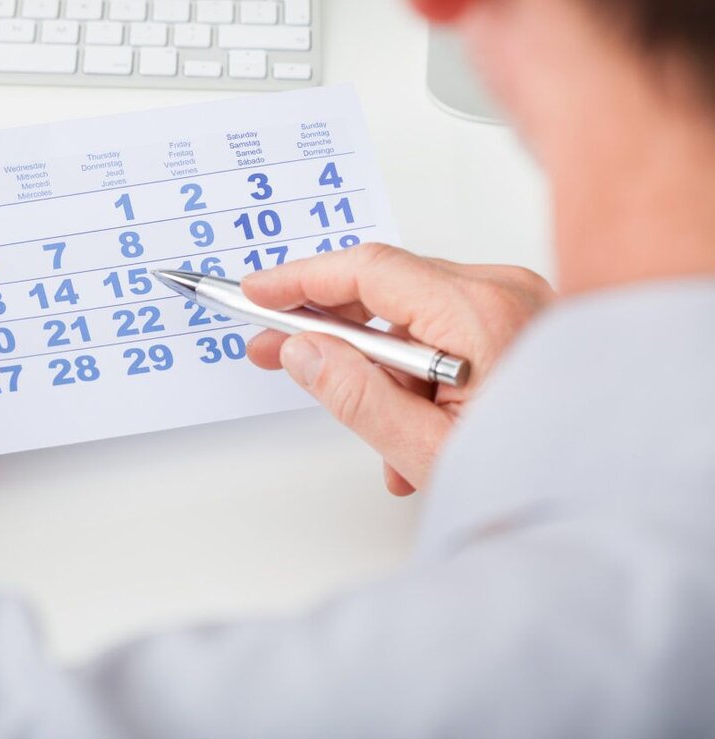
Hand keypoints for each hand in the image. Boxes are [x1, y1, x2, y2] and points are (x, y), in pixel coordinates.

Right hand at [242, 243, 553, 494]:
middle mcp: (505, 293)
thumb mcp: (429, 448)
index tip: (259, 292)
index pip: (370, 272)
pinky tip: (414, 427)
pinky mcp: (521, 320)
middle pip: (388, 289)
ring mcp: (518, 304)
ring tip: (377, 435)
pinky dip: (417, 372)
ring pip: (413, 316)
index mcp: (482, 314)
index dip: (302, 280)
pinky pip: (445, 330)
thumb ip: (355, 395)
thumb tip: (303, 352)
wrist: (614, 498)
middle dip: (328, 327)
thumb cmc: (547, 474)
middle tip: (274, 347)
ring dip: (380, 367)